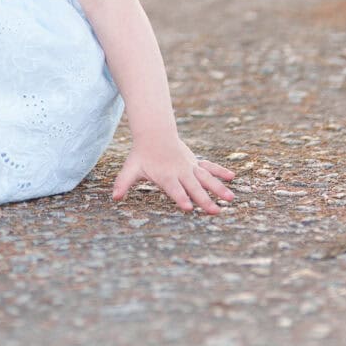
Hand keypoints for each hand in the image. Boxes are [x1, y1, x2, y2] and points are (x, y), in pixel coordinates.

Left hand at [112, 136, 235, 214]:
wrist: (153, 134)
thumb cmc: (141, 155)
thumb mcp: (130, 169)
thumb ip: (123, 183)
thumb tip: (114, 197)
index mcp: (165, 176)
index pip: (174, 189)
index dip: (180, 198)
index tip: (188, 208)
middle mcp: (180, 172)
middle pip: (194, 188)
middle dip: (204, 200)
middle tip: (215, 212)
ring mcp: (189, 167)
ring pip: (206, 178)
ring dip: (218, 188)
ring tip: (230, 199)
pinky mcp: (195, 163)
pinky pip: (209, 167)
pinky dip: (220, 171)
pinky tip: (232, 177)